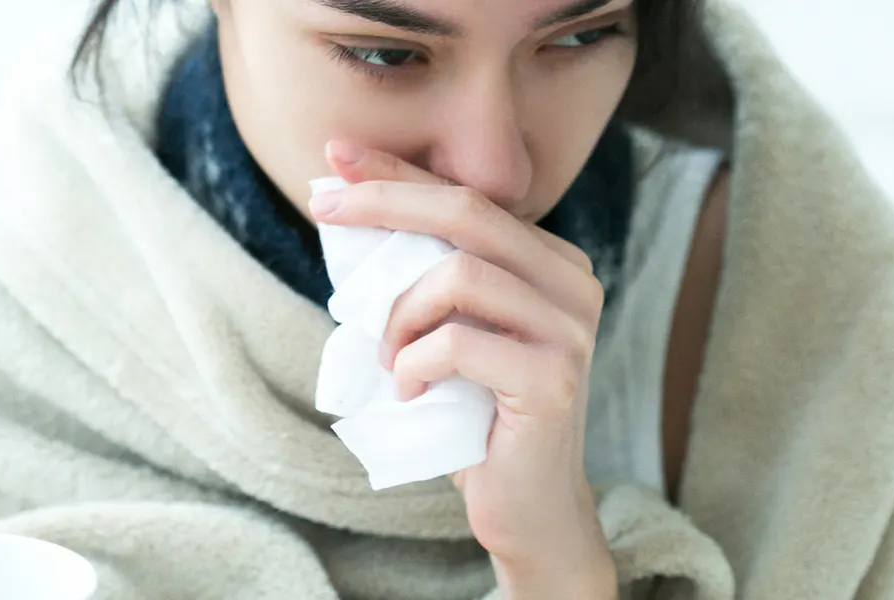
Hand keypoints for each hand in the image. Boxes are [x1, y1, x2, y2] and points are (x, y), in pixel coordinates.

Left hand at [312, 140, 616, 597]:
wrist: (528, 507)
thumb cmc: (476, 416)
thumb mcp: (449, 330)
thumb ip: (424, 274)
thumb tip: (344, 203)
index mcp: (551, 261)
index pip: (466, 196)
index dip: (398, 172)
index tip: (334, 156)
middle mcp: (572, 283)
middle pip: (467, 212)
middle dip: (384, 202)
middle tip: (321, 210)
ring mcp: (569, 330)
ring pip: (460, 275)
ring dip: (400, 314)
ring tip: (387, 357)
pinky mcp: (552, 379)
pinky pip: (456, 344)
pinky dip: (412, 365)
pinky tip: (408, 392)